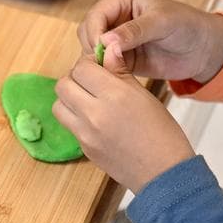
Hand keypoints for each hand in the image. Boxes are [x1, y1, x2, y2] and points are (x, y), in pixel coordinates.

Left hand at [54, 58, 194, 192]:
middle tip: (92, 81)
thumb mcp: (144, 95)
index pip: (82, 67)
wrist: (163, 173)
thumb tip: (108, 48)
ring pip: (58, 105)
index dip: (89, 62)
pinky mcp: (83, 148)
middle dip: (75, 78)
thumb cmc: (162, 132)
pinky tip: (95, 118)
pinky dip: (75, 116)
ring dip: (69, 98)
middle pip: (63, 84)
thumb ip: (120, 72)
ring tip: (89, 100)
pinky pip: (69, 124)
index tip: (99, 66)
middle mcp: (94, 113)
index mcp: (114, 95)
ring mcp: (85, 133)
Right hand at [78, 0, 222, 83]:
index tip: (100, 48)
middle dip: (92, 47)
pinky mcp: (123, 61)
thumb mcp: (162, 23)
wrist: (203, 49)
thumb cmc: (186, 25)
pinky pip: (105, 67)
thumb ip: (134, 31)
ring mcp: (117, 42)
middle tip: (105, 62)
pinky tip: (116, 78)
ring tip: (112, 71)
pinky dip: (105, 73)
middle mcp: (115, 20)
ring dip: (97, 62)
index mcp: (121, 2)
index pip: (96, 15)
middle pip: (88, 33)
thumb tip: (105, 41)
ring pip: (92, 51)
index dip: (95, 31)